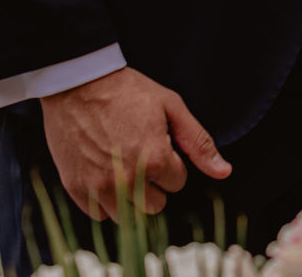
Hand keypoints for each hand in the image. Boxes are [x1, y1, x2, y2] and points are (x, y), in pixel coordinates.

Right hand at [39, 67, 229, 220]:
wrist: (78, 84)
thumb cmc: (128, 91)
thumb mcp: (171, 107)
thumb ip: (198, 143)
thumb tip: (224, 171)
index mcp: (154, 160)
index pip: (177, 182)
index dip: (170, 161)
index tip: (157, 142)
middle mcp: (127, 180)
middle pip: (156, 205)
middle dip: (154, 183)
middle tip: (140, 154)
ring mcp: (99, 187)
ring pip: (128, 217)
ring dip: (130, 196)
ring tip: (122, 165)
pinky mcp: (76, 189)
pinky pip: (99, 215)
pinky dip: (104, 200)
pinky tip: (103, 172)